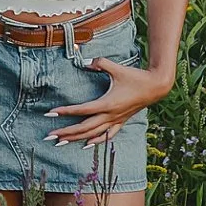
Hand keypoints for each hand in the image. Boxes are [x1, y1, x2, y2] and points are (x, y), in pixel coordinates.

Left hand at [45, 56, 167, 145]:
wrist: (155, 87)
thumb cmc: (136, 77)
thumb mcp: (117, 68)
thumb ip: (100, 63)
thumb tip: (87, 61)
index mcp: (107, 103)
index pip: (82, 110)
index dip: (65, 111)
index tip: (50, 113)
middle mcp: (110, 115)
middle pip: (84, 128)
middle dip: (66, 132)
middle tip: (49, 136)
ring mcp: (116, 121)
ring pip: (93, 134)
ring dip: (76, 139)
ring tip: (61, 143)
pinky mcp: (121, 122)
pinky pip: (107, 135)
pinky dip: (96, 141)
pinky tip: (86, 144)